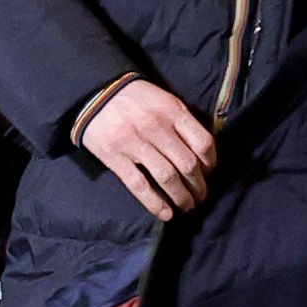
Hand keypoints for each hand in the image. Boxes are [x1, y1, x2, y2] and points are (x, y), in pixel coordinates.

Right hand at [80, 79, 215, 219]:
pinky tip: (166, 214)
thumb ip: (183, 121)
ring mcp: (135, 143)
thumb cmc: (135, 97)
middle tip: (201, 197)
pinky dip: (155, 203)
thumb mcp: (164, 99)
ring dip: (182, 197)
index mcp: (172, 111)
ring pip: (167, 177)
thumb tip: (202, 150)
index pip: (202, 143)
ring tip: (188, 206)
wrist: (96, 93)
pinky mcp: (115, 157)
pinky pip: (139, 185)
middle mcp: (156, 127)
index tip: (210, 173)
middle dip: (199, 186)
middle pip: (187, 164)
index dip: (211, 163)